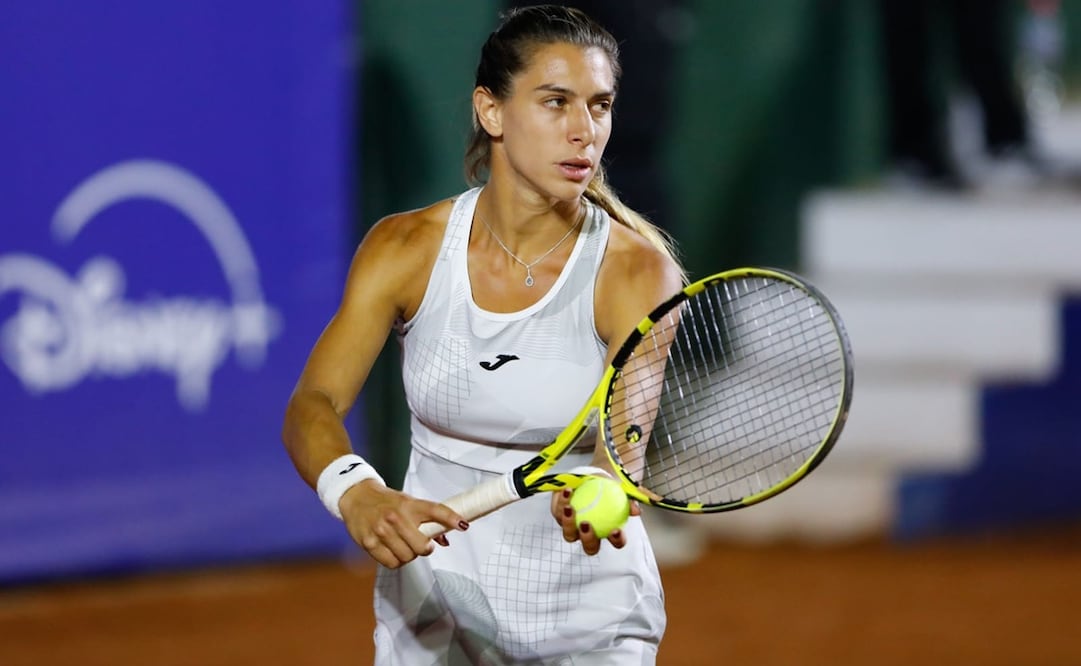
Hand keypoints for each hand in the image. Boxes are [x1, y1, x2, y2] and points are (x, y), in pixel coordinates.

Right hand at [339, 480, 467, 568]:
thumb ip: (427, 520)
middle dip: (425, 548)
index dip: (451, 518)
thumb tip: (445, 540)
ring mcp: (381, 530)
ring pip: (407, 557)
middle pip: (422, 545)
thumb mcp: (408, 503)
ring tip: (403, 545)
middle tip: (422, 544)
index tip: (463, 525)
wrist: (356, 497)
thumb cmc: (387, 502)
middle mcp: (396, 517)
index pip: (436, 510)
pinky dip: (396, 561)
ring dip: (409, 555)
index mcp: (410, 504)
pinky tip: (393, 551)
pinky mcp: (369, 543)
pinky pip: (392, 563)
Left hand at [551, 487, 640, 555]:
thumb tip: (635, 510)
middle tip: (587, 524)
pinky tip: (567, 491)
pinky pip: (558, 512)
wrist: (595, 475)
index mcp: (609, 531)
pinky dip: (561, 502)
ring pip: (569, 534)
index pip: (616, 542)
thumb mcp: (622, 489)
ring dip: (568, 523)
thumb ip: (630, 500)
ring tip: (570, 508)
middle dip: (588, 539)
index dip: (616, 540)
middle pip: (590, 546)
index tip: (615, 530)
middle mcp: (591, 534)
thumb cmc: (610, 485)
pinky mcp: (560, 515)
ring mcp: (574, 527)